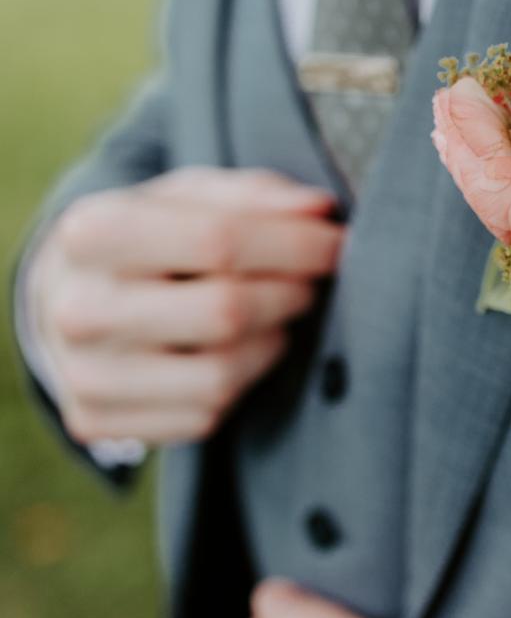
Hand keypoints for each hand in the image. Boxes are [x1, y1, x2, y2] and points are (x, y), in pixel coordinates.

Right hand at [28, 168, 343, 445]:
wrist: (68, 296)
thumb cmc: (148, 237)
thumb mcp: (189, 196)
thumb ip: (254, 196)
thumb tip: (318, 209)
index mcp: (92, 232)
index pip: (218, 241)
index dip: (294, 244)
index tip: (336, 243)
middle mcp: (77, 308)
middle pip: (226, 312)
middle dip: (288, 294)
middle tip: (307, 284)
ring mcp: (82, 373)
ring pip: (221, 376)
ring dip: (270, 343)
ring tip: (273, 317)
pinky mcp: (94, 421)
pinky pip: (204, 417)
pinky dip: (239, 384)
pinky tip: (235, 353)